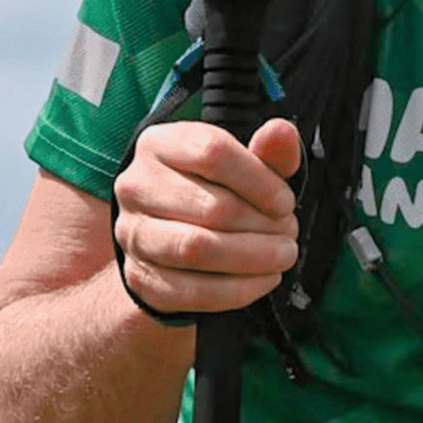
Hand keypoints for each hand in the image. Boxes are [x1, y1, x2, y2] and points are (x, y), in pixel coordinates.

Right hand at [113, 116, 302, 318]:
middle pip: (212, 206)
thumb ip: (267, 151)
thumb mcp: (240, 164)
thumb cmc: (210, 192)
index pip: (213, 152)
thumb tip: (281, 132)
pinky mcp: (141, 277)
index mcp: (159, 144)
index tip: (285, 201)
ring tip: (282, 254)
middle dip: (263, 224)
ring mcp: (134, 234)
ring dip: (254, 256)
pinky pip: (195, 290)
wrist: (166, 239)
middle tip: (288, 231)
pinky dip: (240, 288)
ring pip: (198, 249)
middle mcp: (137, 186)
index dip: (261, 181)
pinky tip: (265, 278)